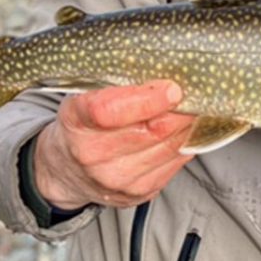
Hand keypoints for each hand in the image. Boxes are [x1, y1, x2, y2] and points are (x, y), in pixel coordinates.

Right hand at [33, 81, 195, 209]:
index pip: (111, 111)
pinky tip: (181, 130)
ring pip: (170, 146)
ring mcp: (116, 179)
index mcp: (77, 122)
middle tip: (193, 92)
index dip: (147, 99)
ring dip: (186, 125)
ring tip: (189, 108)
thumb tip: (162, 67)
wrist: (67, 170)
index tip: (172, 88)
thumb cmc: (81, 125)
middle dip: (180, 109)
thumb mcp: (84, 94)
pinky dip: (183, 143)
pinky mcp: (138, 192)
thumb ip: (116, 82)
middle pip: (153, 130)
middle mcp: (93, 156)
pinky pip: (175, 163)